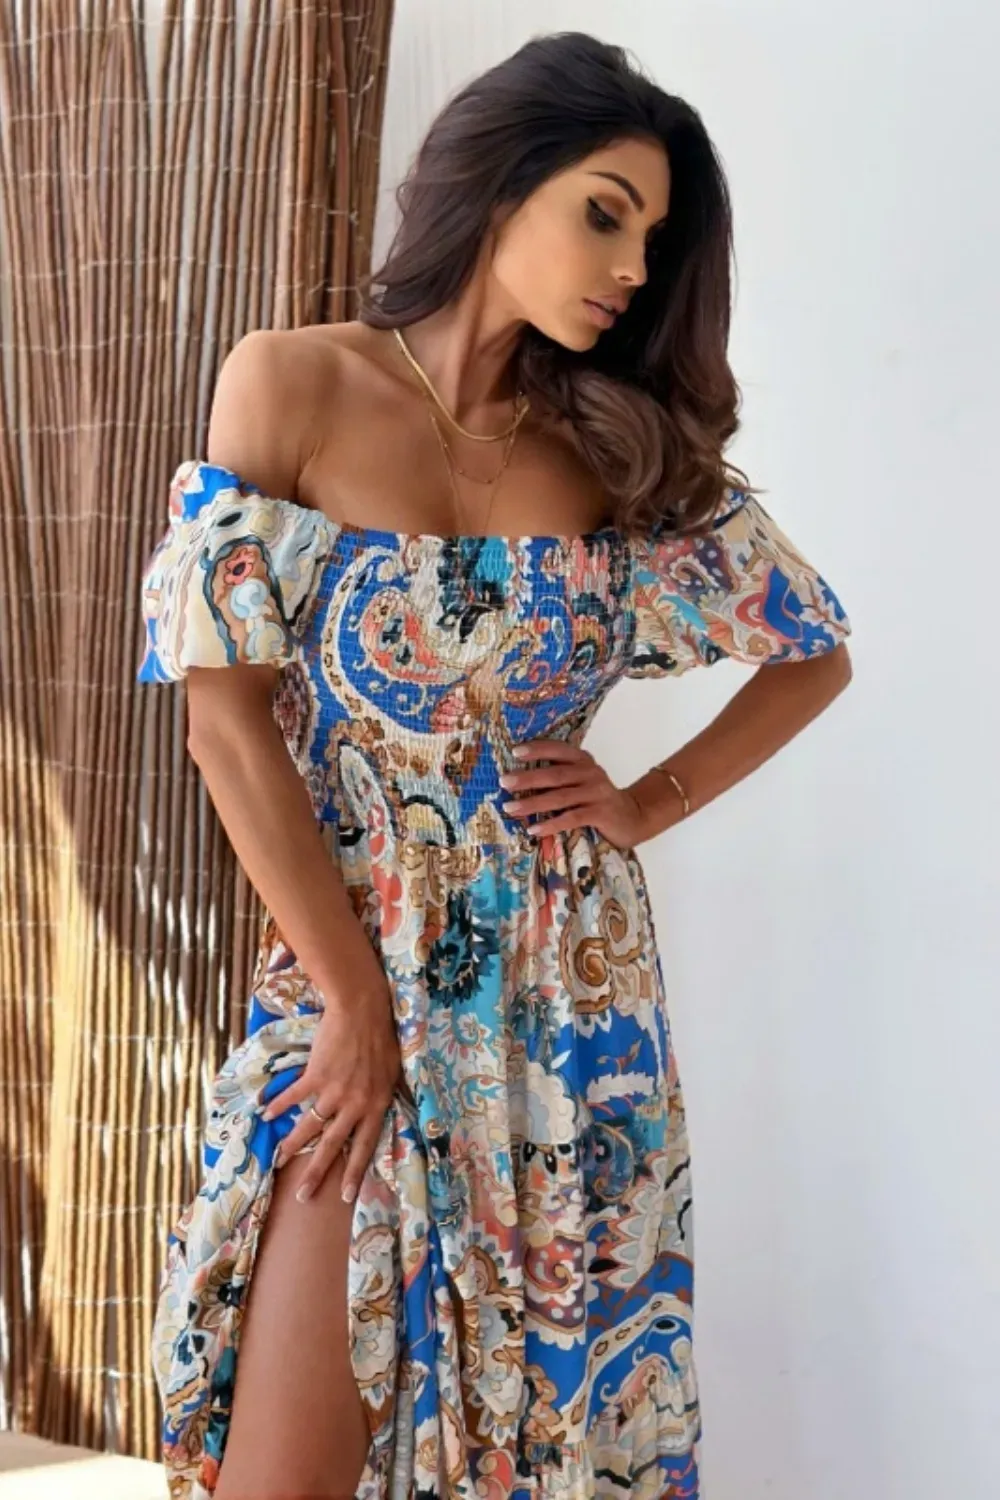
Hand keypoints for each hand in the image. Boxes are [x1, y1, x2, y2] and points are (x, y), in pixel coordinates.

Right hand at [263, 981, 401, 1204]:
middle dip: (316, 1173)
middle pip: (332, 1146)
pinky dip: (278, 1105)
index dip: (354, 1173)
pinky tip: (266, 1114)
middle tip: (303, 1196)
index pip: (364, 1147)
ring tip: (278, 1161)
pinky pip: (294, 1096)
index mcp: (375, 1105)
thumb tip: (376, 1115)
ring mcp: (333, 1090)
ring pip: (309, 1126)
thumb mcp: (391, 1073)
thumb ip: (380, 1098)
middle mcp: (354, 1104)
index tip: (346, 1198)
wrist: (363, 1009)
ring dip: (291, 1145)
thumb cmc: (381, 1039)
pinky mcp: (315, 1075)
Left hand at [499, 738, 650, 847]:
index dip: (537, 749)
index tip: (515, 751)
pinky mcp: (601, 813)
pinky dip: (551, 824)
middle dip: (527, 778)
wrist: (634, 817)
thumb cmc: (599, 800)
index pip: (559, 749)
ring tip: (510, 808)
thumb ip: (562, 776)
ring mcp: (597, 793)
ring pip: (560, 797)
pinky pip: (571, 818)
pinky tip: (534, 829)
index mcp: (584, 761)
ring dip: (532, 803)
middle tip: (504, 782)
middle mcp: (591, 773)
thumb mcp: (584, 781)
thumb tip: (520, 779)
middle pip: (555, 774)